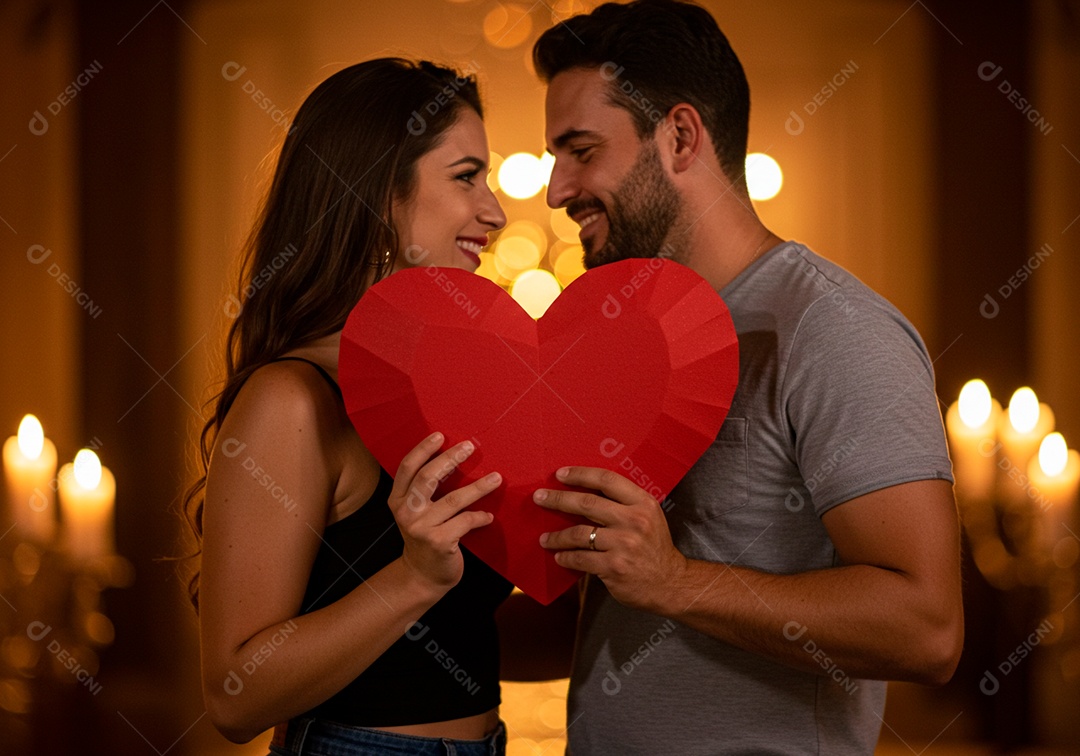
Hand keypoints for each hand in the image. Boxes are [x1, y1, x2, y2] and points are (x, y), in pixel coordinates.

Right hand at [389, 432, 500, 591]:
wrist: (423, 576)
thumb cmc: (425, 537)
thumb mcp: (415, 512)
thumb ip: (424, 490)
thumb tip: (451, 458)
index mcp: (397, 499)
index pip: (407, 468)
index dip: (422, 449)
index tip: (440, 435)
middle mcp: (406, 512)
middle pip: (428, 477)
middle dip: (450, 459)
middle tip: (470, 446)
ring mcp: (421, 528)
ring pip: (453, 499)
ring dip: (478, 487)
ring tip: (496, 478)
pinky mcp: (439, 542)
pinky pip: (465, 521)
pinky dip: (480, 517)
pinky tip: (488, 516)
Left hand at [536, 466, 686, 612]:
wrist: (671, 583)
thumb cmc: (654, 548)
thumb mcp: (649, 518)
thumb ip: (624, 505)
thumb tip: (584, 494)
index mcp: (643, 503)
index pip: (607, 480)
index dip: (580, 474)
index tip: (560, 474)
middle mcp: (634, 520)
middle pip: (587, 503)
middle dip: (558, 499)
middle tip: (539, 498)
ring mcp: (624, 544)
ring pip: (579, 533)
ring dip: (556, 536)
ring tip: (544, 538)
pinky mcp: (614, 566)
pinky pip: (580, 558)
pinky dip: (566, 557)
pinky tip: (560, 557)